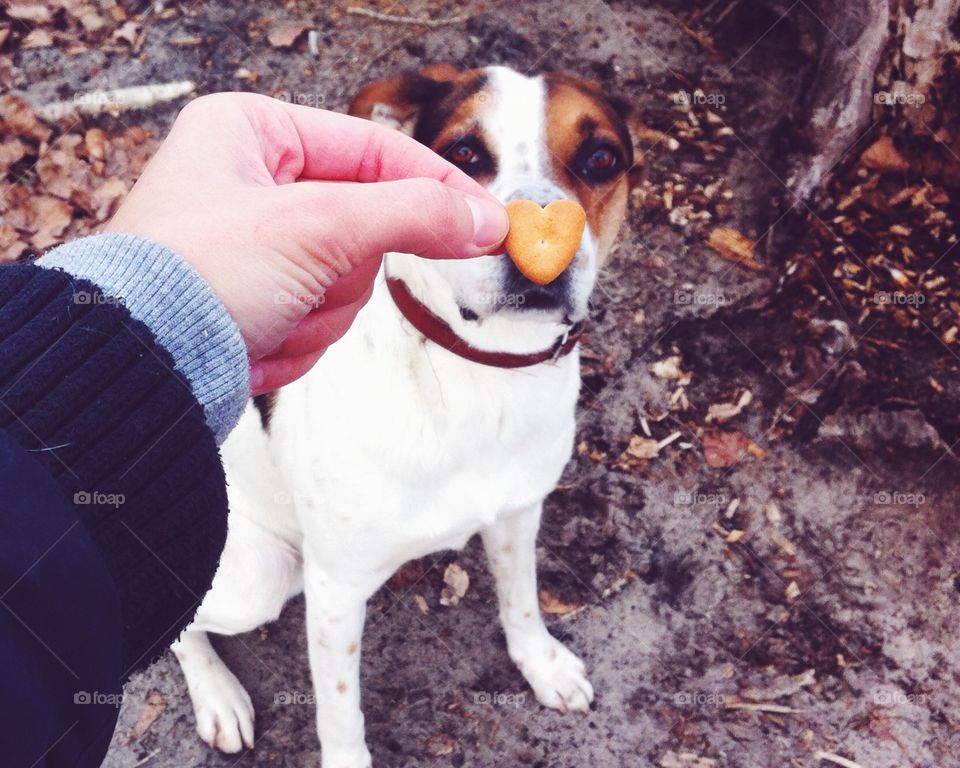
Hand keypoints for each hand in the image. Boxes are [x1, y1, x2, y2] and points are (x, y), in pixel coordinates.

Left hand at [104, 92, 507, 394]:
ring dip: (317, 313)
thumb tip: (486, 220)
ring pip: (347, 283)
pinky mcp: (258, 303)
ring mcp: (257, 249)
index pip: (374, 150)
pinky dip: (297, 339)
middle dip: (339, 272)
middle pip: (364, 227)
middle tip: (307, 282)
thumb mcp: (317, 226)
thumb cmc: (201, 276)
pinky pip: (321, 319)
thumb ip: (412, 214)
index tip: (487, 221)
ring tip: (266, 316)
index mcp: (252, 134)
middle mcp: (253, 185)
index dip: (435, 187)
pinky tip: (254, 341)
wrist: (138, 372)